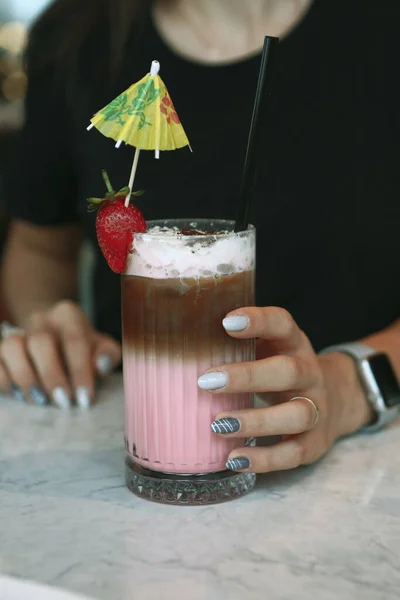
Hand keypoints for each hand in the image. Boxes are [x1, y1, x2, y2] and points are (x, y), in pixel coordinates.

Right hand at [0, 300, 120, 407]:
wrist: (55, 337)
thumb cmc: (83, 348)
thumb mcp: (101, 347)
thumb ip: (107, 354)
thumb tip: (101, 365)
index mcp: (68, 314)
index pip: (74, 340)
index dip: (80, 370)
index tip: (84, 398)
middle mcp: (40, 319)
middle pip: (40, 342)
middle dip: (52, 376)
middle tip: (64, 403)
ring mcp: (17, 332)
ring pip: (12, 347)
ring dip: (26, 379)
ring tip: (42, 402)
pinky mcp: (0, 350)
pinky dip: (6, 381)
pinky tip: (22, 397)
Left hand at [198, 307, 372, 472]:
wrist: (335, 399)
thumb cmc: (280, 370)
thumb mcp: (268, 349)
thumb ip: (236, 345)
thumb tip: (178, 344)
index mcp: (293, 343)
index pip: (282, 323)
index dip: (258, 321)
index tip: (226, 322)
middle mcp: (310, 373)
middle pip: (288, 371)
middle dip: (247, 377)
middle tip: (206, 382)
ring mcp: (317, 408)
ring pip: (296, 414)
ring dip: (256, 421)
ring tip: (218, 425)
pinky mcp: (315, 442)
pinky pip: (293, 453)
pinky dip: (264, 459)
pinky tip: (233, 458)